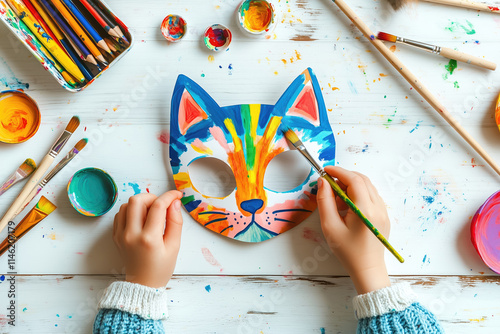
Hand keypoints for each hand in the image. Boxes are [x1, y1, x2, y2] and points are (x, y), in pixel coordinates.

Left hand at [113, 190, 182, 287]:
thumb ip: (175, 222)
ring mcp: (121, 235)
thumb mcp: (174, 246)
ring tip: (151, 213)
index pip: (158, 206)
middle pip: (137, 200)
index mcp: (149, 238)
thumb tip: (174, 203)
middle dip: (152, 197)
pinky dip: (131, 211)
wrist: (142, 285)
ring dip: (140, 204)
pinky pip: (120, 214)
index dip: (169, 196)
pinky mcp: (116, 236)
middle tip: (161, 205)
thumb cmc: (161, 268)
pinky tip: (141, 219)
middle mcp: (132, 234)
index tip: (177, 195)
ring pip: (126, 205)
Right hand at [317, 166, 390, 294]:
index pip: (354, 180)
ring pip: (368, 187)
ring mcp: (384, 211)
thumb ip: (325, 201)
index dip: (339, 172)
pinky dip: (358, 193)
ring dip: (351, 185)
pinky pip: (371, 196)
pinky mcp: (384, 215)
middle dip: (344, 176)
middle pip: (363, 180)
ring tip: (336, 197)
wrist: (367, 269)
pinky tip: (346, 205)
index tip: (325, 171)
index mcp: (365, 210)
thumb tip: (322, 182)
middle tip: (328, 183)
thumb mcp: (330, 227)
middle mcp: (378, 208)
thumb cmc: (347, 251)